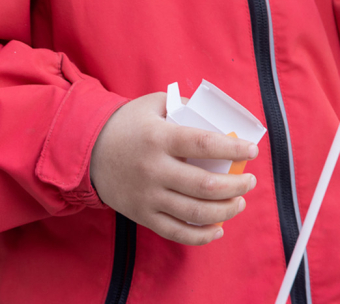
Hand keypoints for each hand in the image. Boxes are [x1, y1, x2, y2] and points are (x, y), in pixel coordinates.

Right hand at [90, 92, 258, 245]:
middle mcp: (154, 169)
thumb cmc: (128, 124)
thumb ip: (185, 107)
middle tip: (251, 181)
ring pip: (194, 212)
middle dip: (236, 185)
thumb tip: (218, 117)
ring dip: (225, 210)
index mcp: (159, 138)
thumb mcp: (154, 104)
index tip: (252, 150)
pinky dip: (200, 236)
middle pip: (204, 185)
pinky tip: (218, 229)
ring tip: (239, 202)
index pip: (203, 144)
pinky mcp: (142, 215)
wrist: (87, 151)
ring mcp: (147, 196)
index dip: (232, 148)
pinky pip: (175, 232)